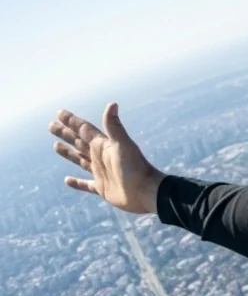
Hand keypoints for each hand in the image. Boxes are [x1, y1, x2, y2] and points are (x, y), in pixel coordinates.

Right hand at [49, 103, 165, 214]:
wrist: (148, 192)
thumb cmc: (136, 168)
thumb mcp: (123, 145)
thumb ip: (114, 126)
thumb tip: (112, 103)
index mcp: (104, 145)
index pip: (84, 129)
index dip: (72, 121)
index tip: (59, 112)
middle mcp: (101, 157)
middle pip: (79, 142)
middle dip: (65, 134)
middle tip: (51, 125)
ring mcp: (102, 173)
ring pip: (80, 160)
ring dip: (68, 153)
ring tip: (55, 146)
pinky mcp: (103, 188)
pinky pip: (86, 185)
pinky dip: (77, 183)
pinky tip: (67, 180)